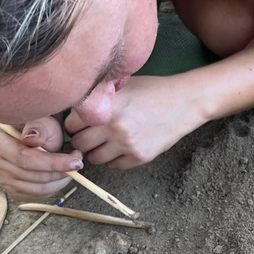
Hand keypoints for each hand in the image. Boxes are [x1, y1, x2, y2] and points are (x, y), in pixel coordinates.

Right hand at [0, 116, 83, 200]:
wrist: (36, 137)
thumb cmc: (40, 127)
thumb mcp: (42, 121)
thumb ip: (39, 129)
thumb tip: (32, 140)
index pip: (26, 159)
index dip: (53, 162)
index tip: (76, 161)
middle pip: (33, 176)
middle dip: (60, 172)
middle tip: (77, 163)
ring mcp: (3, 179)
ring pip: (37, 189)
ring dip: (59, 182)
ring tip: (70, 169)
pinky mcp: (13, 190)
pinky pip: (36, 196)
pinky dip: (53, 189)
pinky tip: (59, 176)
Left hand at [65, 75, 205, 168]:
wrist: (183, 103)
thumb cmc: (151, 91)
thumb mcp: (122, 87)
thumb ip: (98, 99)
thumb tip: (73, 110)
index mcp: (106, 107)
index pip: (70, 125)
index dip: (75, 124)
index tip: (82, 124)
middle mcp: (113, 127)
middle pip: (79, 145)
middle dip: (82, 140)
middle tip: (92, 135)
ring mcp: (126, 144)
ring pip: (94, 159)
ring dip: (96, 152)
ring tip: (106, 142)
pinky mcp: (139, 157)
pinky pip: (113, 166)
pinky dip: (113, 159)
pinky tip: (122, 147)